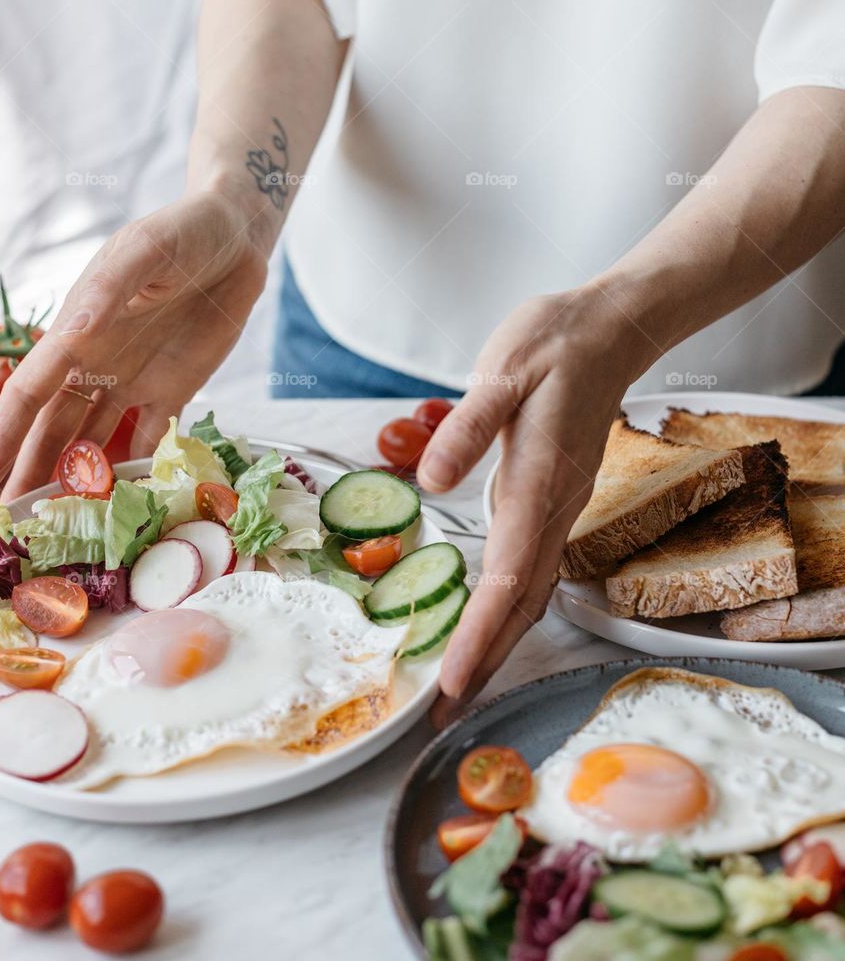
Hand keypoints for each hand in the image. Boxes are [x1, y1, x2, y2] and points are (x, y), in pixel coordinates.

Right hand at [0, 191, 272, 498]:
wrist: (237, 237)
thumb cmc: (184, 231)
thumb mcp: (147, 251)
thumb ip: (112, 287)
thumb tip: (76, 326)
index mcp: (78, 332)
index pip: (30, 394)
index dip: (2, 436)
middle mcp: (96, 364)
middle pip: (49, 430)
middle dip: (24, 474)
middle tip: (7, 523)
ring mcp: (132, 382)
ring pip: (88, 443)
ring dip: (68, 483)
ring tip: (49, 526)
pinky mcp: (172, 391)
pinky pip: (146, 442)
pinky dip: (130, 474)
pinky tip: (116, 508)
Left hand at [417, 289, 644, 719]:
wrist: (610, 330)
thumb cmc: (553, 345)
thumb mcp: (501, 372)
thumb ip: (467, 428)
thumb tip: (431, 481)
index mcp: (537, 483)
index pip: (506, 580)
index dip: (478, 638)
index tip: (451, 684)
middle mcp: (554, 507)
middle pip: (522, 603)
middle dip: (486, 660)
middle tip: (446, 710)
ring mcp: (561, 505)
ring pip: (531, 590)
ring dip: (499, 639)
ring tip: (463, 680)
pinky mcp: (557, 496)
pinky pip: (535, 567)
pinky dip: (510, 605)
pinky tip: (491, 617)